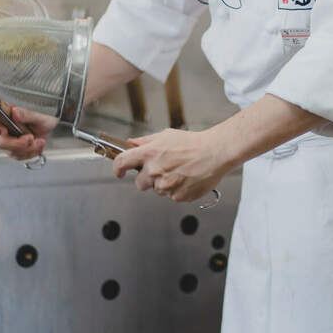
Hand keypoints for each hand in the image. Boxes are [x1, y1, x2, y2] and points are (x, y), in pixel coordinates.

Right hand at [0, 104, 57, 160]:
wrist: (50, 123)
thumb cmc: (45, 113)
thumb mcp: (40, 112)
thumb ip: (28, 113)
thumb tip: (15, 113)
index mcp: (5, 110)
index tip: (4, 130)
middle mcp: (3, 124)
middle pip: (0, 140)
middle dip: (17, 143)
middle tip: (30, 138)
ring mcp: (7, 137)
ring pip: (9, 150)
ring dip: (27, 149)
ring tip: (39, 141)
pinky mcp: (13, 147)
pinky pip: (17, 155)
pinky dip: (29, 153)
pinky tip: (37, 145)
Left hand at [111, 128, 232, 202]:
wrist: (214, 153)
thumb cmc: (193, 143)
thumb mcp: (166, 136)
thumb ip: (145, 142)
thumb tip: (131, 144)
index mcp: (149, 154)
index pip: (122, 163)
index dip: (117, 168)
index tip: (119, 172)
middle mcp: (155, 171)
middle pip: (139, 183)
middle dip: (147, 177)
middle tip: (162, 168)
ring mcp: (166, 186)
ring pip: (157, 190)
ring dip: (164, 183)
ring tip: (179, 171)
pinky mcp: (177, 196)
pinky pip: (171, 196)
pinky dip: (177, 189)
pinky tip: (186, 178)